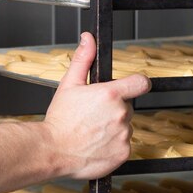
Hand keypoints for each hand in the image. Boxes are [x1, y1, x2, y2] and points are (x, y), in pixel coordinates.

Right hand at [44, 33, 150, 179]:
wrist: (52, 150)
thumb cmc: (59, 120)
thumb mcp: (69, 84)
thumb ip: (83, 59)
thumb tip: (89, 39)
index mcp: (110, 94)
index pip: (141, 83)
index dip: (136, 84)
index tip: (131, 87)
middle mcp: (120, 114)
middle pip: (127, 107)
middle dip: (114, 109)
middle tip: (94, 116)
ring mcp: (123, 135)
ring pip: (125, 127)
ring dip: (113, 129)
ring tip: (92, 132)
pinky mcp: (123, 153)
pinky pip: (123, 146)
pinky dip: (112, 146)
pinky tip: (96, 144)